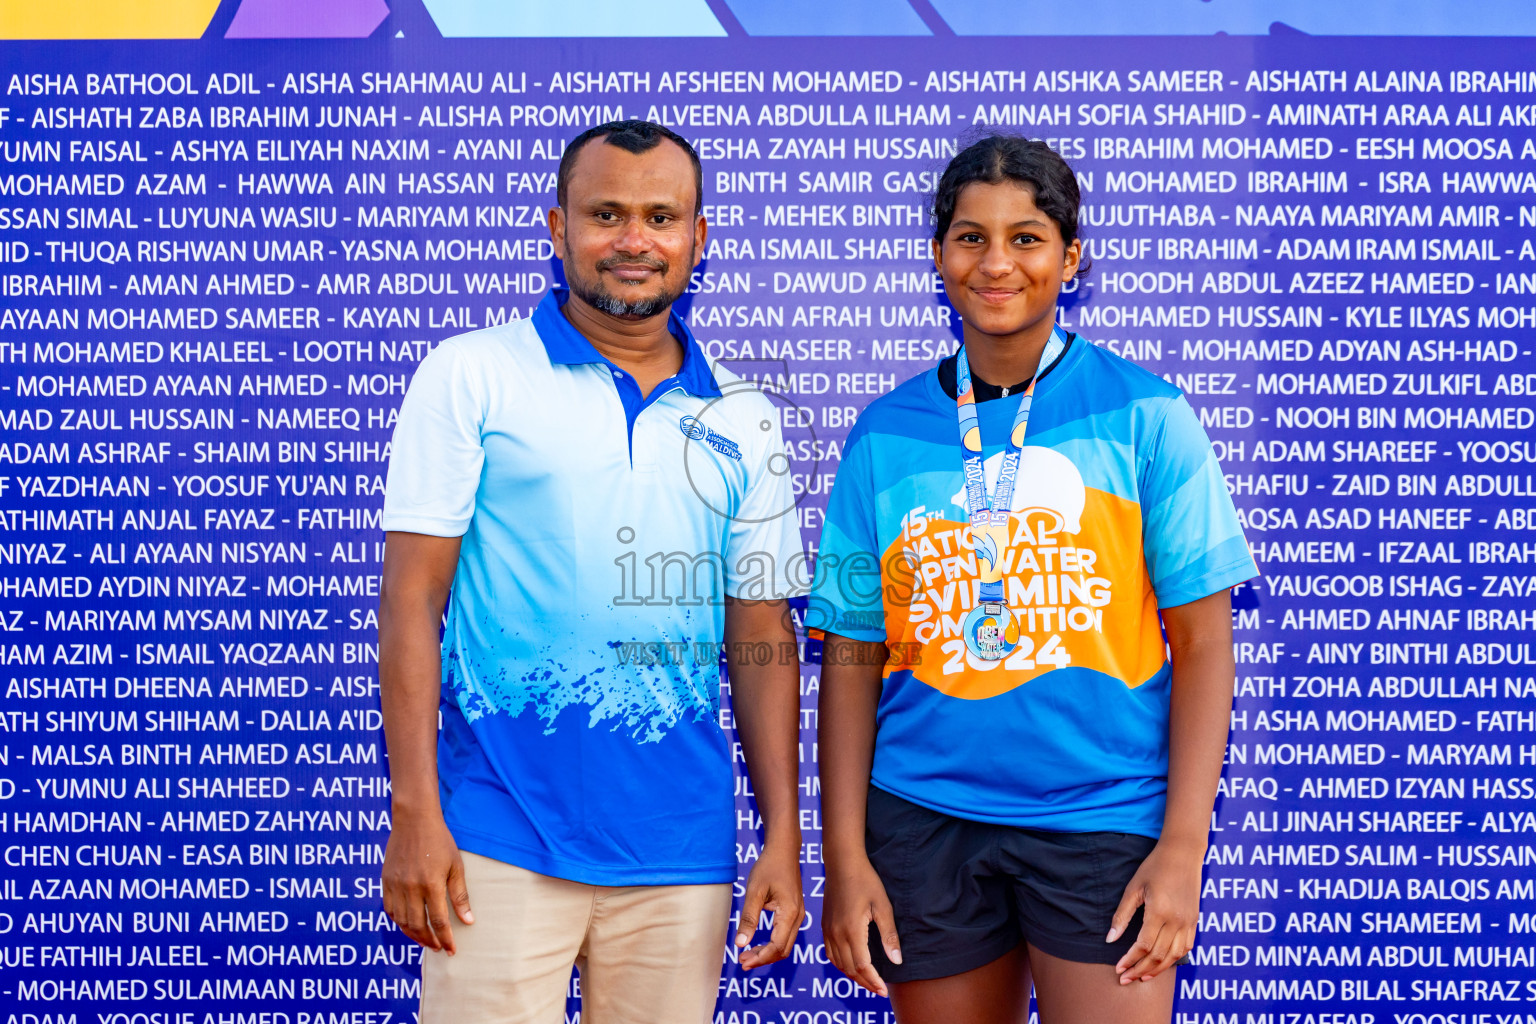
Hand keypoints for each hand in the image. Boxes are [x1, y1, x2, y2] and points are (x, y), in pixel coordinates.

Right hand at [381, 811, 472, 953]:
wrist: (414, 820)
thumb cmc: (439, 842)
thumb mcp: (455, 866)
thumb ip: (460, 895)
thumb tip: (468, 921)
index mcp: (431, 884)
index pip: (438, 921)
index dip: (445, 938)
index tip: (451, 950)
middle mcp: (411, 887)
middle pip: (418, 925)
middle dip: (429, 941)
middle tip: (438, 948)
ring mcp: (396, 885)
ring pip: (401, 921)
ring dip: (413, 935)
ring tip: (425, 941)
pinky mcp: (385, 881)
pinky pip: (389, 909)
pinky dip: (399, 921)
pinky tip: (409, 925)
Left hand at [736, 836, 804, 968]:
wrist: (784, 850)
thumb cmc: (769, 867)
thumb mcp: (754, 892)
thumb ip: (748, 918)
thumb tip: (740, 944)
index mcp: (789, 913)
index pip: (777, 946)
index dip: (760, 958)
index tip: (742, 961)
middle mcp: (798, 917)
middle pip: (782, 950)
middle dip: (762, 959)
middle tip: (742, 962)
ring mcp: (798, 915)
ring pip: (785, 945)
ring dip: (766, 953)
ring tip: (746, 955)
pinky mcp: (795, 913)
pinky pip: (785, 936)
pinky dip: (771, 944)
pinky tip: (757, 944)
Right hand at [822, 855, 900, 997]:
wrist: (842, 862)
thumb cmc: (866, 881)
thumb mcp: (883, 906)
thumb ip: (889, 935)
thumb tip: (897, 961)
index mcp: (852, 930)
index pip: (862, 966)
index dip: (873, 981)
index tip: (884, 990)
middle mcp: (836, 934)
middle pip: (849, 969)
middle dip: (865, 983)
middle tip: (879, 990)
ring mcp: (828, 930)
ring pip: (838, 964)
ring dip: (853, 976)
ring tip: (868, 981)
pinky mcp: (824, 926)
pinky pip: (830, 954)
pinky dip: (841, 965)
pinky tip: (851, 966)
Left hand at [1109, 838, 1202, 983]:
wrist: (1183, 854)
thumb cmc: (1154, 867)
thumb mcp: (1133, 888)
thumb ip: (1122, 916)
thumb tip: (1110, 940)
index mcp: (1160, 912)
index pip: (1144, 946)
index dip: (1130, 960)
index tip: (1118, 968)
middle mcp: (1177, 920)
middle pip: (1158, 955)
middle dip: (1140, 970)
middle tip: (1125, 979)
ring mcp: (1189, 922)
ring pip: (1174, 956)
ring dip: (1157, 969)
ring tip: (1142, 977)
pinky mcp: (1195, 921)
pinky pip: (1186, 947)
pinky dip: (1173, 959)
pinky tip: (1161, 963)